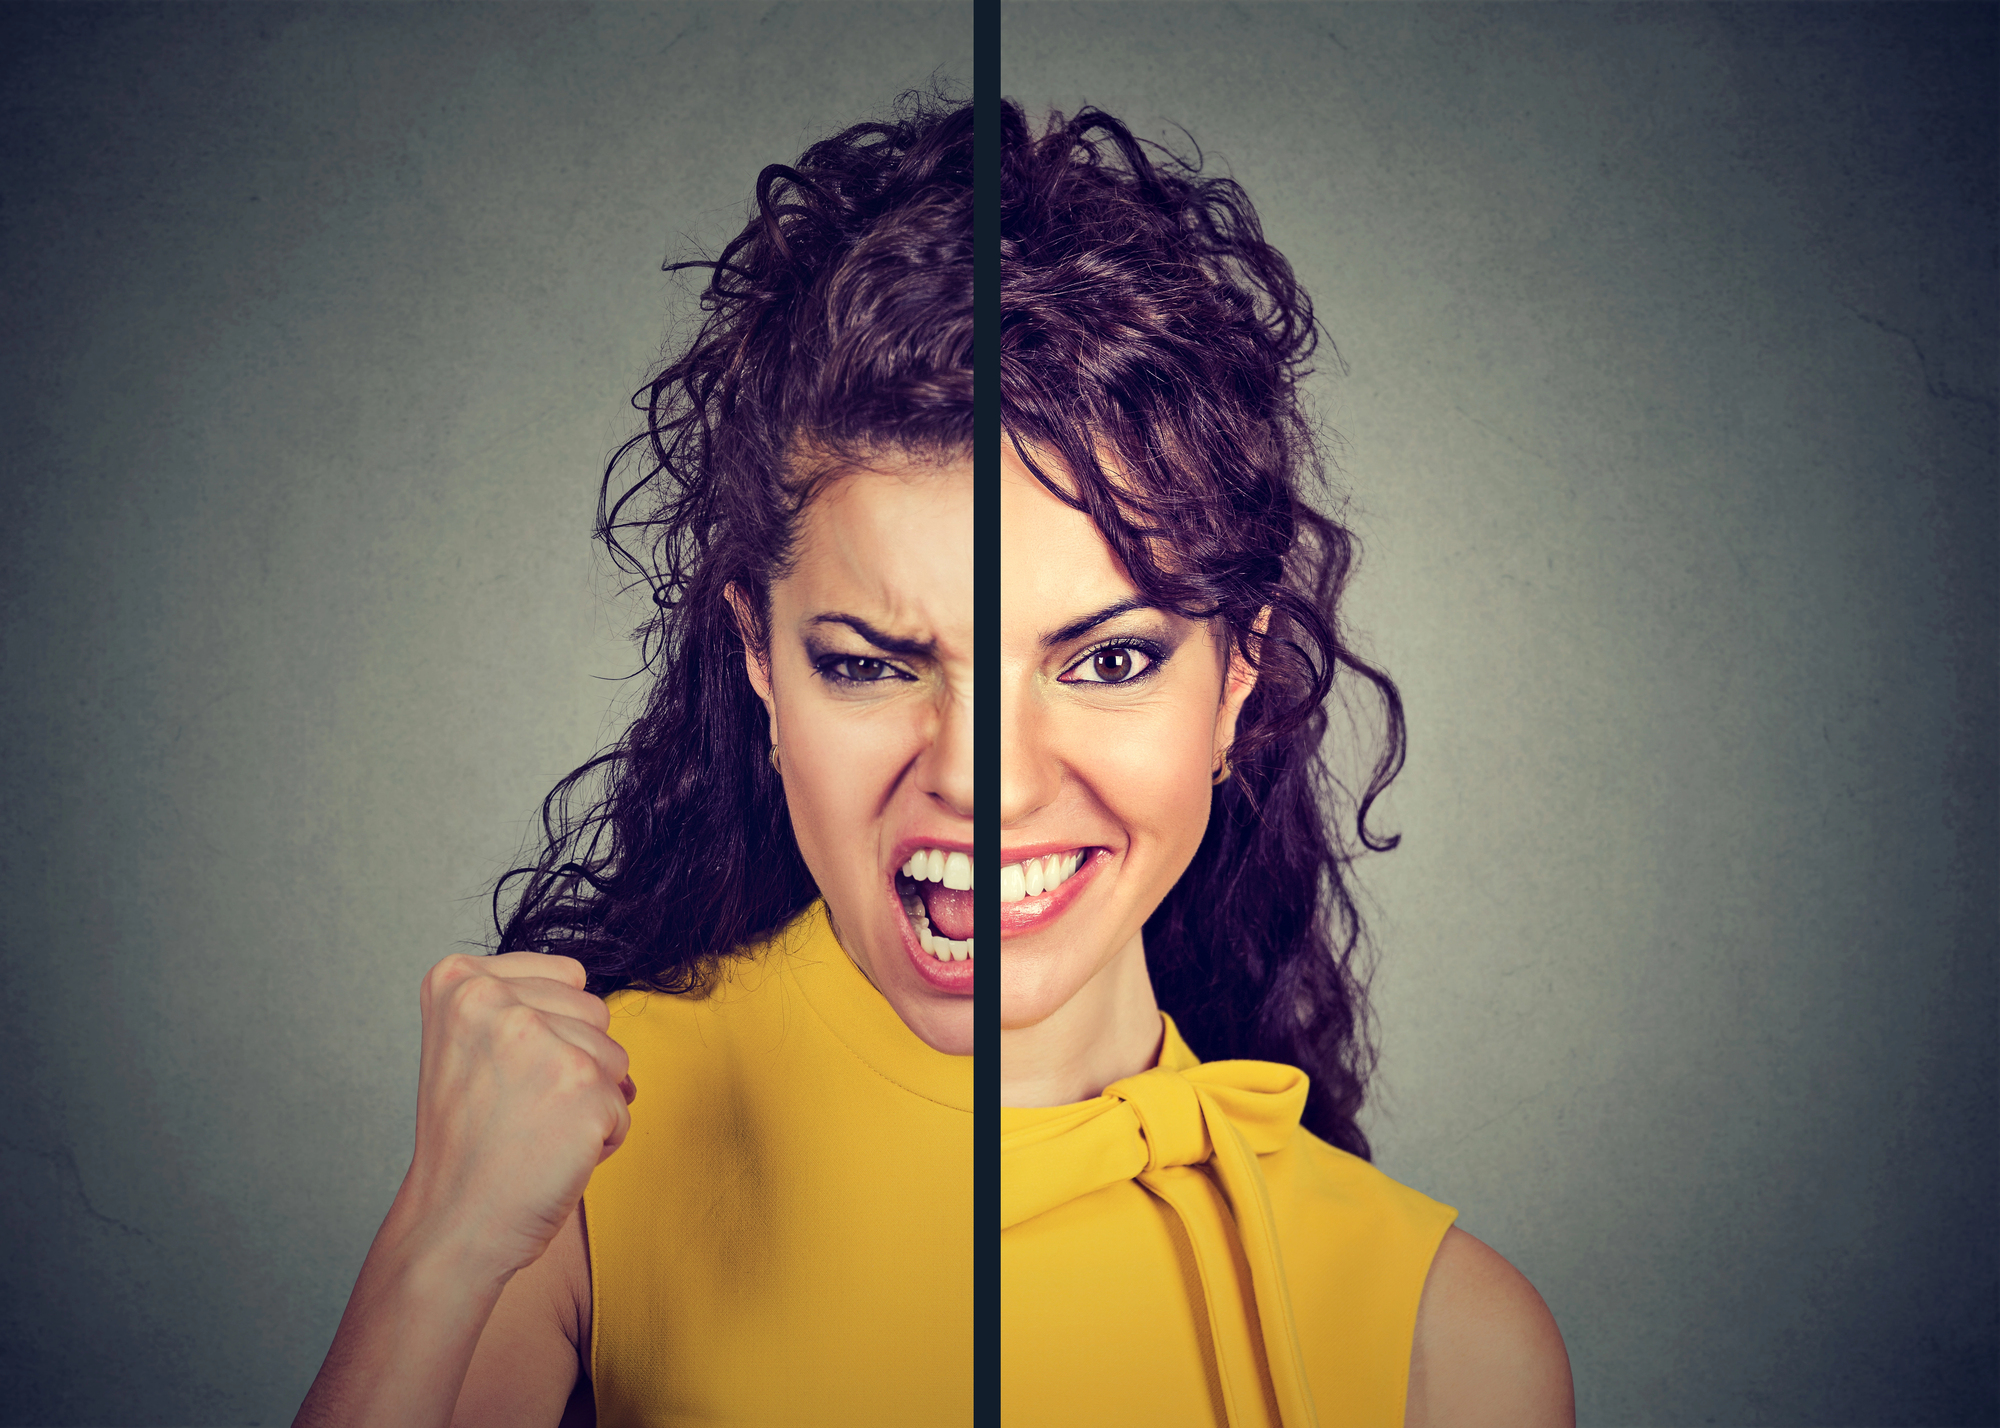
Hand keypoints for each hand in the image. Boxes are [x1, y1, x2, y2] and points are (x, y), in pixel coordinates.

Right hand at [391, 951, 635, 1285]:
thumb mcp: (469, 1046)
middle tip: (518, 1110)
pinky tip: (552, 1157)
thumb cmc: (469, 1143)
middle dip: (576, 1064)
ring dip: (590, 1101)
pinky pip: (623, 1106)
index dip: (554, 1033)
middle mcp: (493, 1000)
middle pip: (595, 1013)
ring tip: (534, 1132)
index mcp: (458, 981)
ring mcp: (539, 1041)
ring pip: (615, 1058)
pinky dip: (601, 1139)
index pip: (567, 977)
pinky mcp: (580, 1086)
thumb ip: (525, 1007)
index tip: (504, 1074)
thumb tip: (601, 1013)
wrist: (454, 1225)